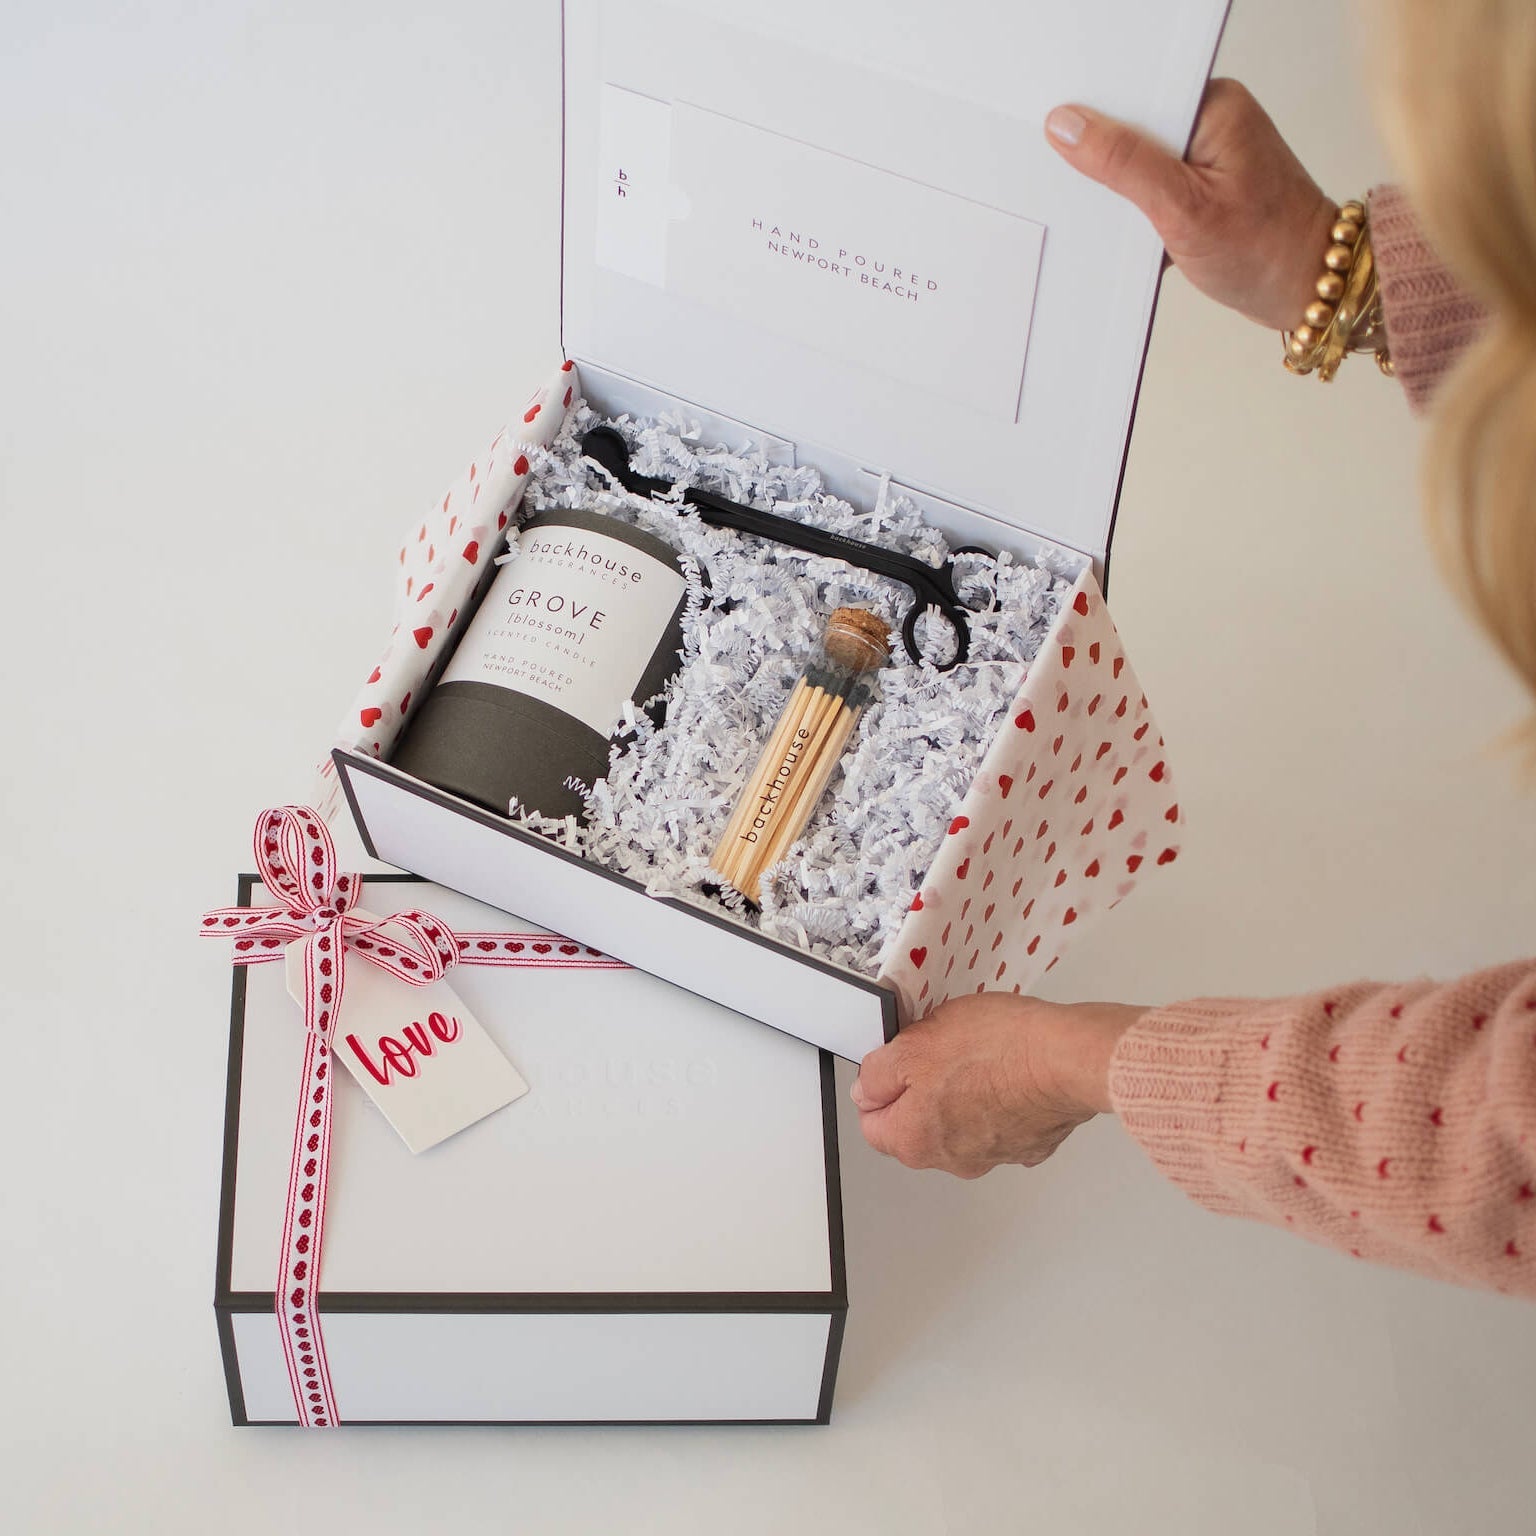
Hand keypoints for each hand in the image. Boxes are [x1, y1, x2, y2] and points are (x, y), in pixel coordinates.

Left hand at [851, 994, 1144, 1178]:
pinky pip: (1003, 1120)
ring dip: (965, 1094)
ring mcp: (994, 1154)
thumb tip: (866, 1089)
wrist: (1068, 1061)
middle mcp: (952, 1159)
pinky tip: (1011, 1069)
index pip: (873, 1123)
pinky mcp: (1031, 1144)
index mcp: (914, 1139)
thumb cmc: (999, 1051)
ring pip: (961, 1123)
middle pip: (918, 1125)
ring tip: (981, 1054)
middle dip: (923, 1090)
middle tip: (941, 1051)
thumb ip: (880, 1073)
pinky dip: (1003, 1100)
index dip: (880, 1086)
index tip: (896, 1062)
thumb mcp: (916, 1043)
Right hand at [1045, 78, 1338, 331]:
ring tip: (1121, 221)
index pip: (1136, 91)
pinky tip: (1134, 232)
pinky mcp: (1200, 184)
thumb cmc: (1263, 250)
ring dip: (1120, 193)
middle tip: (1089, 195)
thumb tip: (1067, 126)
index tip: (1059, 145)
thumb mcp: (1182, 208)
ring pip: (1137, 161)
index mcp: (1213, 104)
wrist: (1306, 288)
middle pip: (1133, 125)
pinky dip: (1136, 211)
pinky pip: (1150, 186)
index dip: (1094, 115)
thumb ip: (1123, 164)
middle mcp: (1211, 119)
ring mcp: (1206, 153)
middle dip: (1104, 160)